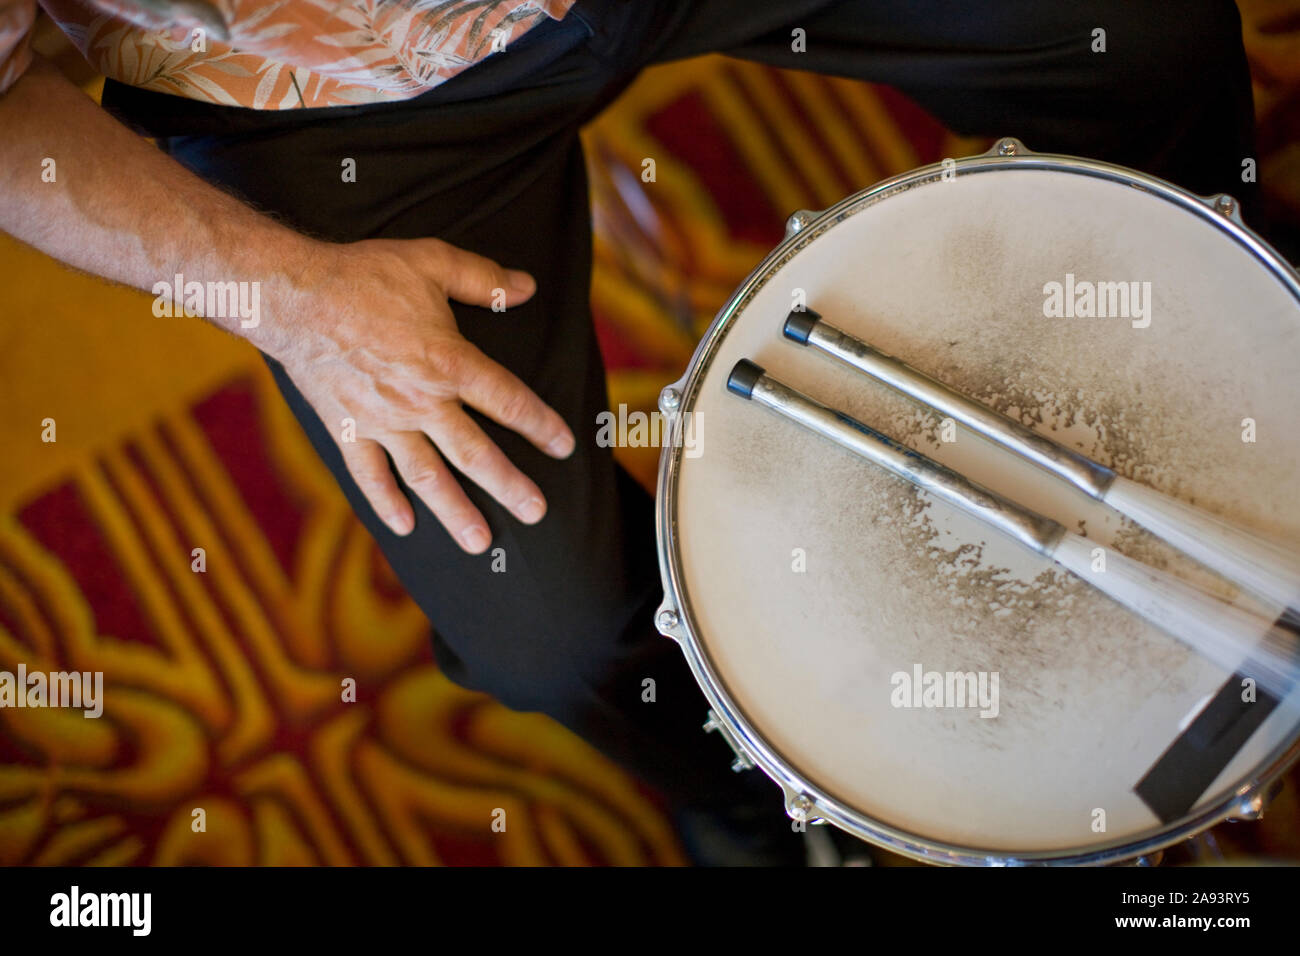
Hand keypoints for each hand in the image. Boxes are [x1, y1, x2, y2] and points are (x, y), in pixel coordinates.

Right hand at [273, 237, 575, 551]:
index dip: (540, 424)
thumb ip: (482, 279)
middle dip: (508, 485)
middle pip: (474, 452)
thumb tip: (527, 287)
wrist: (292, 296)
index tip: (565, 446)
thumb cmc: (363, 275)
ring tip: (480, 542)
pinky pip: (369, 475)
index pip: (507, 400)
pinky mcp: (347, 429)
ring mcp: (382, 421)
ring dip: (455, 511)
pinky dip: (386, 503)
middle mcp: (420, 401)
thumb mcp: (431, 261)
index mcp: (448, 362)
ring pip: (427, 475)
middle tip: (536, 513)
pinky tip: (406, 527)